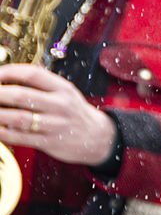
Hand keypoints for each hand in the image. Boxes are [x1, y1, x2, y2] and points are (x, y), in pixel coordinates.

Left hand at [0, 64, 115, 165]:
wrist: (98, 136)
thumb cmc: (74, 112)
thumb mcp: (65, 92)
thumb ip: (42, 84)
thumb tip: (11, 76)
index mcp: (63, 88)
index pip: (33, 74)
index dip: (10, 72)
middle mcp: (60, 104)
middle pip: (22, 96)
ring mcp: (55, 124)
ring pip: (19, 118)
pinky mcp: (49, 142)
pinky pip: (20, 138)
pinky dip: (3, 133)